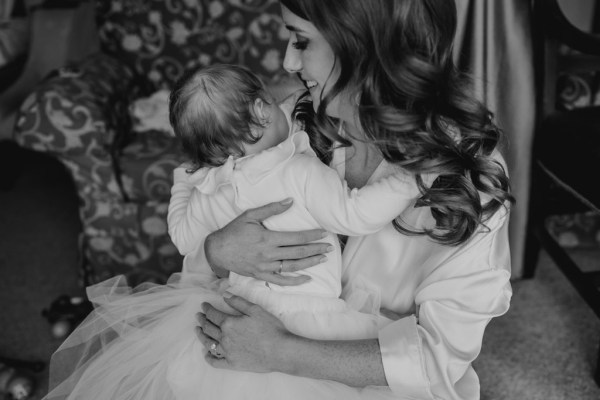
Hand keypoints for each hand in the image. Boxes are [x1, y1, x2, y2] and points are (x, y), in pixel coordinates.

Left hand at [196, 295, 291, 372]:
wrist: (280, 351)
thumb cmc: (270, 328)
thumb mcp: (256, 310)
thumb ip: (238, 302)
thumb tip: (224, 294)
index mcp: (229, 323)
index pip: (213, 314)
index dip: (207, 308)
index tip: (203, 305)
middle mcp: (225, 338)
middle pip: (208, 328)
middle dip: (202, 320)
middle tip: (198, 316)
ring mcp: (227, 352)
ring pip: (208, 343)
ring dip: (201, 335)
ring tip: (197, 330)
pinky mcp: (232, 363)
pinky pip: (215, 361)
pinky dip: (209, 357)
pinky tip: (206, 353)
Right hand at [204, 199, 331, 285]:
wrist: (217, 251)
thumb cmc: (233, 231)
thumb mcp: (250, 215)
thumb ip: (271, 209)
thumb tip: (290, 201)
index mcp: (267, 238)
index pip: (296, 238)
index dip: (312, 236)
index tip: (324, 233)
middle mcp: (268, 254)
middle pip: (298, 253)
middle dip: (316, 250)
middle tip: (330, 247)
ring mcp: (265, 267)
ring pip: (292, 267)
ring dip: (309, 263)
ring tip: (322, 259)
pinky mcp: (261, 276)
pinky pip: (280, 281)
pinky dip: (294, 281)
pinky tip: (307, 278)